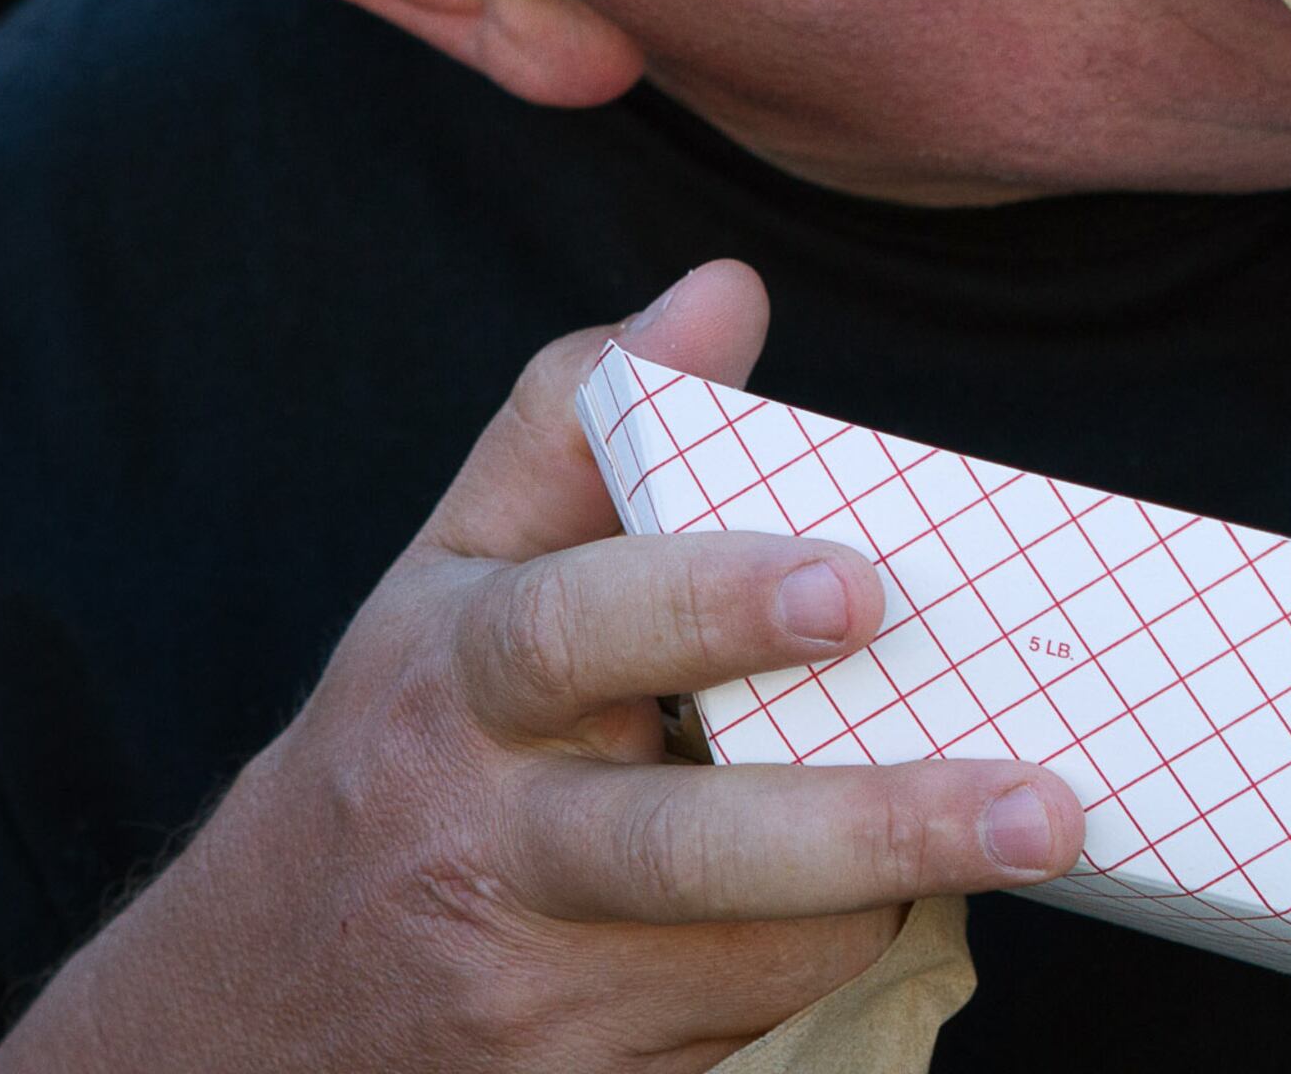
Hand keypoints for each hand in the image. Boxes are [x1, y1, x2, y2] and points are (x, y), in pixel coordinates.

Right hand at [0, 262, 1081, 1073]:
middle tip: (1044, 807)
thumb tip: (726, 290)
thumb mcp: (455, 573)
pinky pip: (742, 1036)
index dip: (712, 605)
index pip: (574, 630)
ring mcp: (524, 997)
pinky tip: (863, 912)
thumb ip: (584, 422)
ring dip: (876, 895)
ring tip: (974, 827)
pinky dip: (820, 975)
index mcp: (454, 685)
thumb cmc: (401, 748)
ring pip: (757, 955)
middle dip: (873, 826)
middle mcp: (481, 847)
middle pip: (686, 849)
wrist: (246, 1013)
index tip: (856, 585)